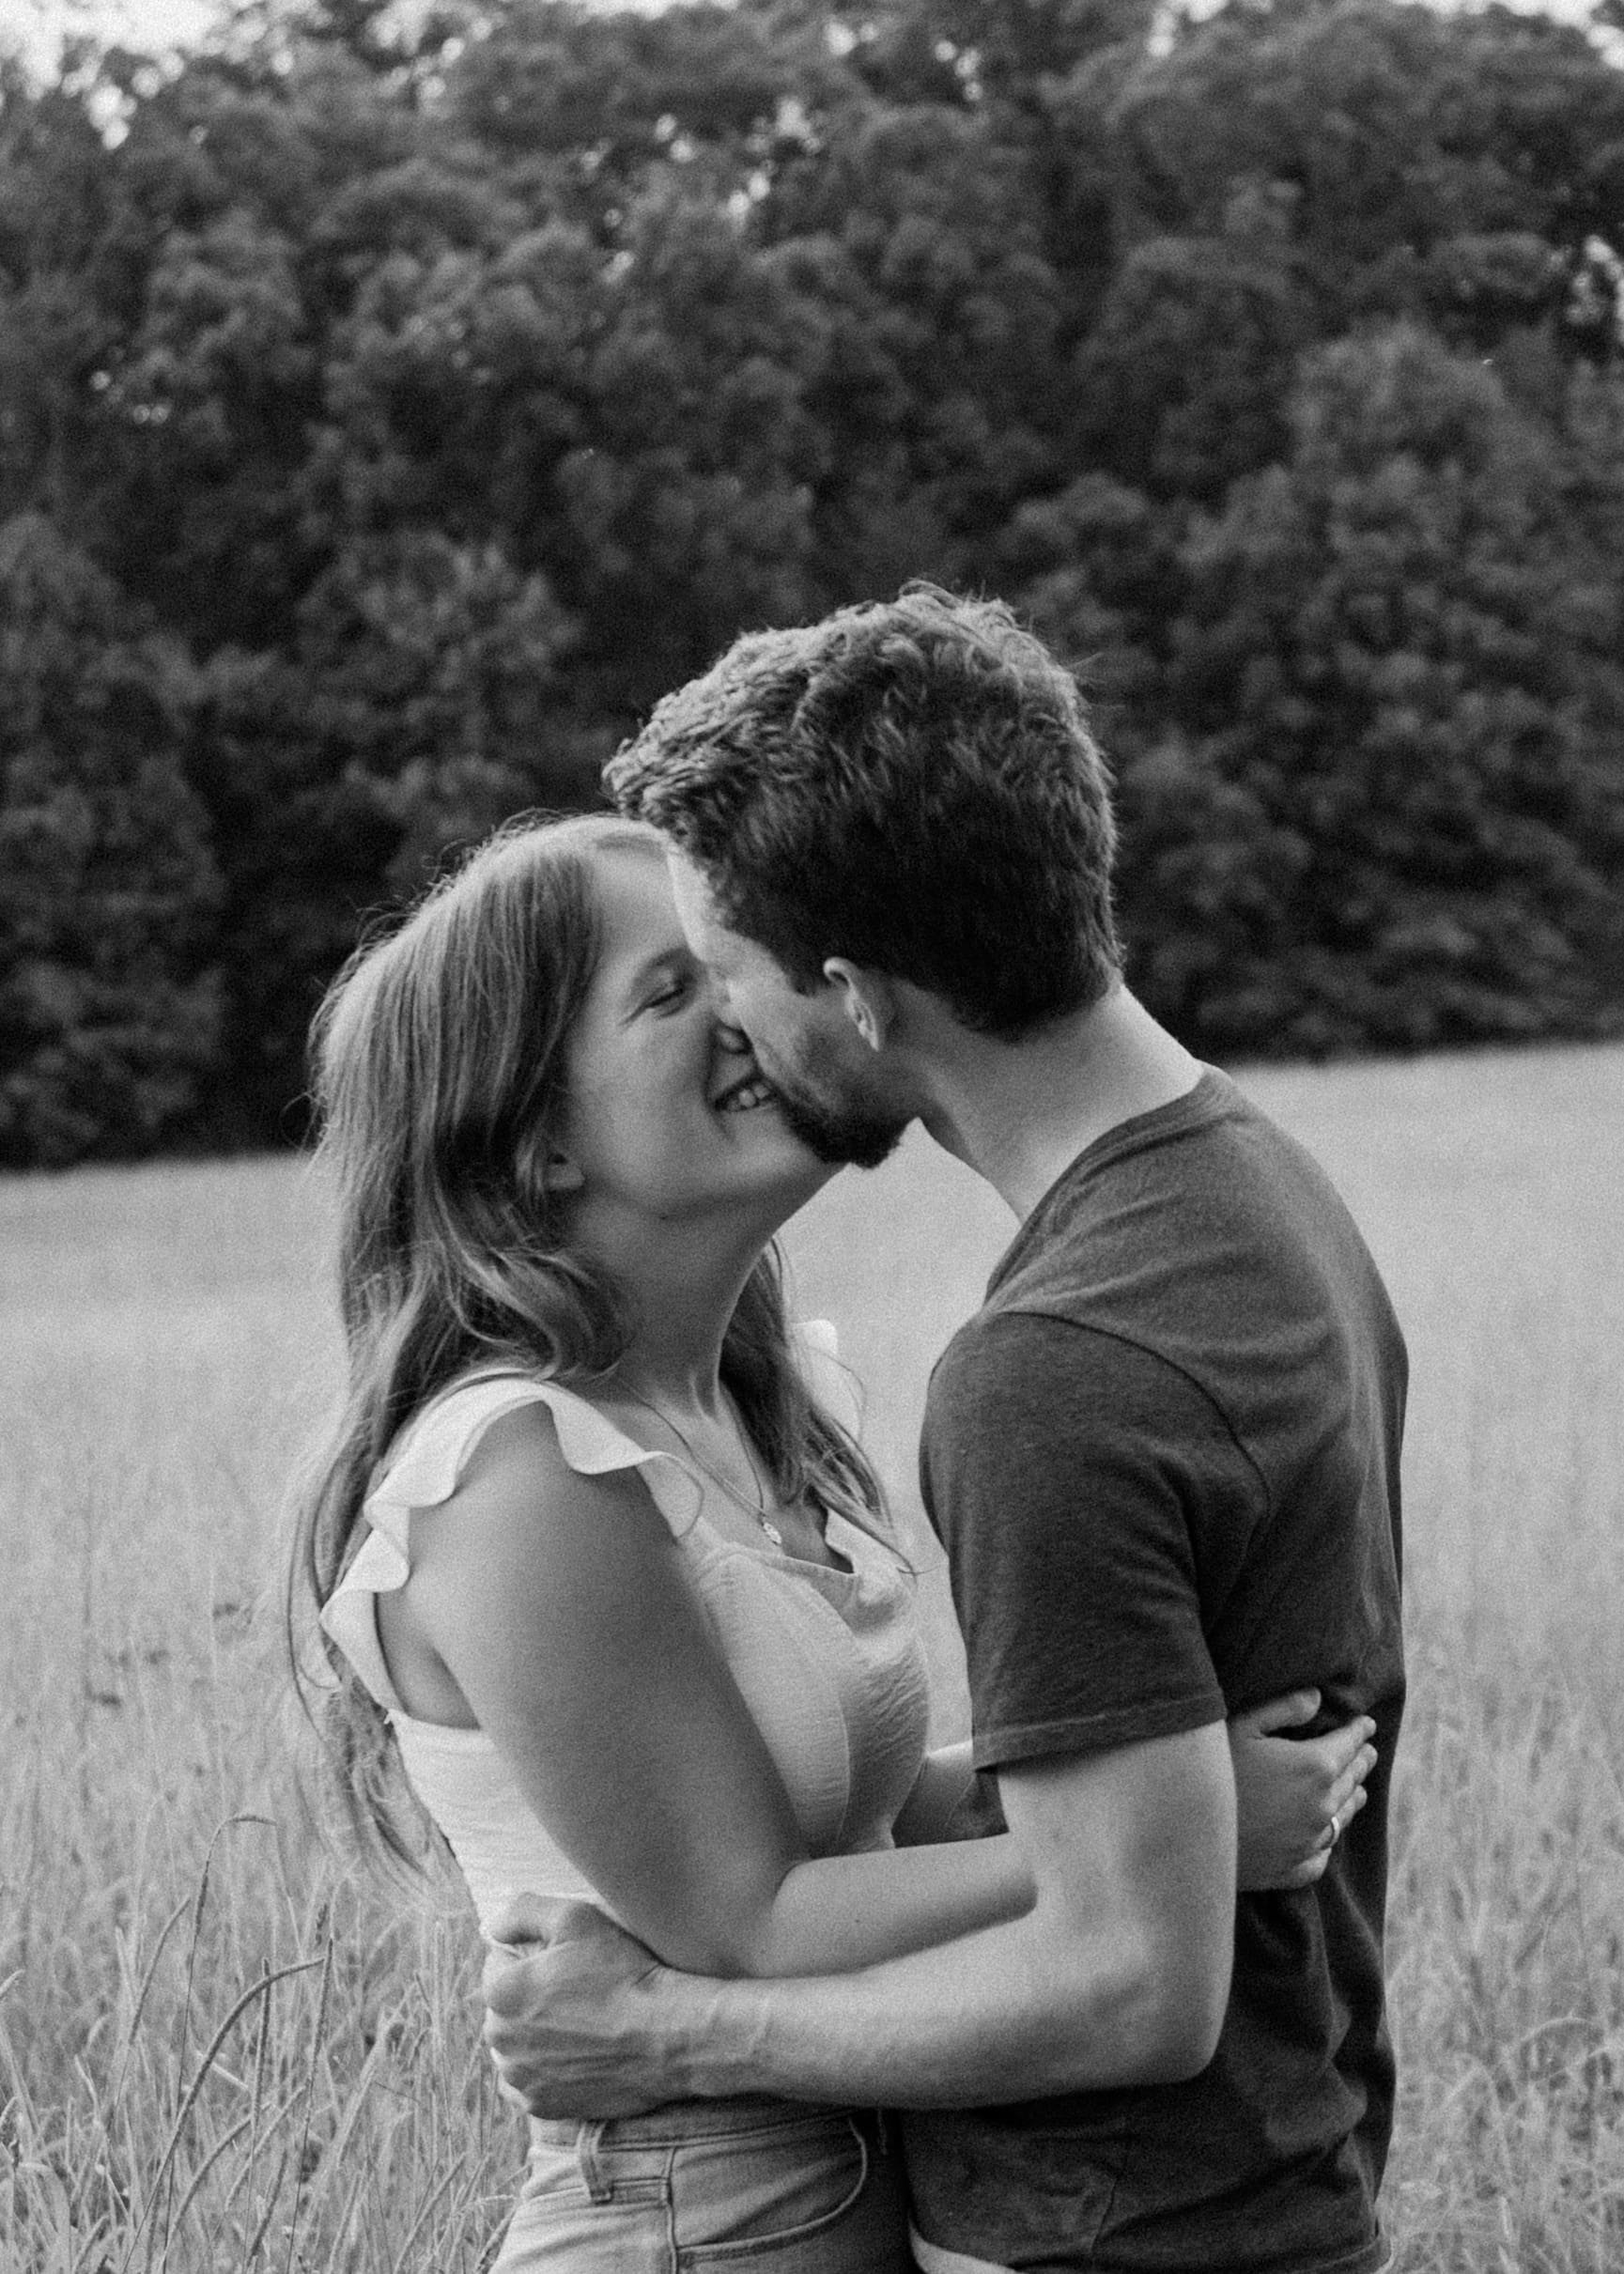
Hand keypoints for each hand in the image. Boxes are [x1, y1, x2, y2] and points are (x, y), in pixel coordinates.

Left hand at [481, 1894, 698, 2118]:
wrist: (665, 2035)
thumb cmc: (622, 1972)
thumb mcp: (575, 1918)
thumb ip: (523, 1912)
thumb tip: (492, 1926)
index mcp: (501, 1991)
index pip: (497, 1964)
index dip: (531, 1957)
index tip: (564, 1962)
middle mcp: (500, 2039)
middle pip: (504, 2008)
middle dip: (528, 1998)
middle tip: (575, 1992)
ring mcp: (521, 2078)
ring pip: (514, 2047)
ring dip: (533, 2037)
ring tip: (577, 2025)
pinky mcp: (543, 2106)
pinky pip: (528, 2084)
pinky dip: (543, 2071)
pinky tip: (573, 2056)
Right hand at [1228, 1690, 1376, 1891]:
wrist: (1186, 1834)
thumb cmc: (1211, 1769)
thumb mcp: (1241, 1723)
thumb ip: (1284, 1707)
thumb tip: (1318, 1697)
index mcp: (1315, 1767)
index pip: (1348, 1744)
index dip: (1360, 1731)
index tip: (1367, 1724)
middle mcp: (1321, 1806)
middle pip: (1351, 1780)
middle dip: (1361, 1763)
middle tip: (1368, 1752)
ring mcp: (1309, 1841)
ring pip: (1343, 1817)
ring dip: (1352, 1798)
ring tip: (1358, 1790)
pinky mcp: (1292, 1869)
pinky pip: (1322, 1855)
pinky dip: (1328, 1843)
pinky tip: (1325, 1837)